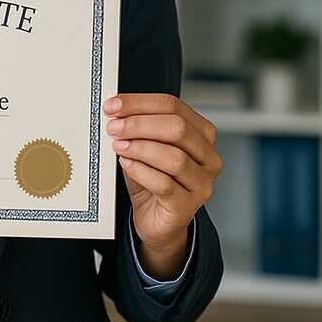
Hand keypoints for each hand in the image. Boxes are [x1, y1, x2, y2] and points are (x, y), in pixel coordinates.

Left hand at [104, 93, 222, 276]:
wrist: (156, 219)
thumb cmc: (152, 179)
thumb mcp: (145, 146)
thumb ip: (138, 127)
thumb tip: (115, 109)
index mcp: (201, 134)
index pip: (173, 106)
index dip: (140, 103)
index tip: (113, 105)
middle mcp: (208, 157)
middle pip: (177, 128)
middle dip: (139, 124)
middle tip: (114, 127)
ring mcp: (201, 183)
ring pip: (174, 157)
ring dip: (140, 147)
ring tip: (118, 146)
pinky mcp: (187, 205)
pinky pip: (164, 184)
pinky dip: (141, 171)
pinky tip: (126, 165)